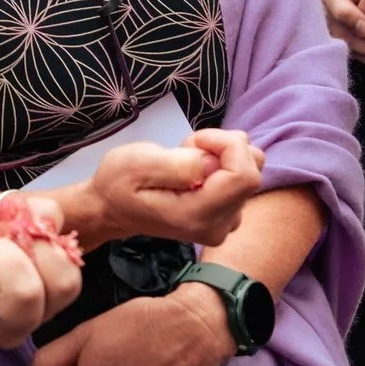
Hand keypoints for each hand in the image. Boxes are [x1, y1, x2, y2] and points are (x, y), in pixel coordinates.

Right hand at [81, 130, 264, 247]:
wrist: (112, 208)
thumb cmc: (118, 183)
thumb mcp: (137, 164)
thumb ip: (177, 164)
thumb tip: (211, 163)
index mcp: (198, 216)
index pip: (244, 175)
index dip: (226, 144)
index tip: (194, 141)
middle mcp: (219, 225)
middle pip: (251, 169)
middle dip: (221, 147)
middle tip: (184, 151)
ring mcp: (225, 222)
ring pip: (250, 169)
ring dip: (222, 154)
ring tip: (186, 161)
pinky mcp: (228, 214)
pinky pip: (242, 176)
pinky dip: (223, 164)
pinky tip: (195, 172)